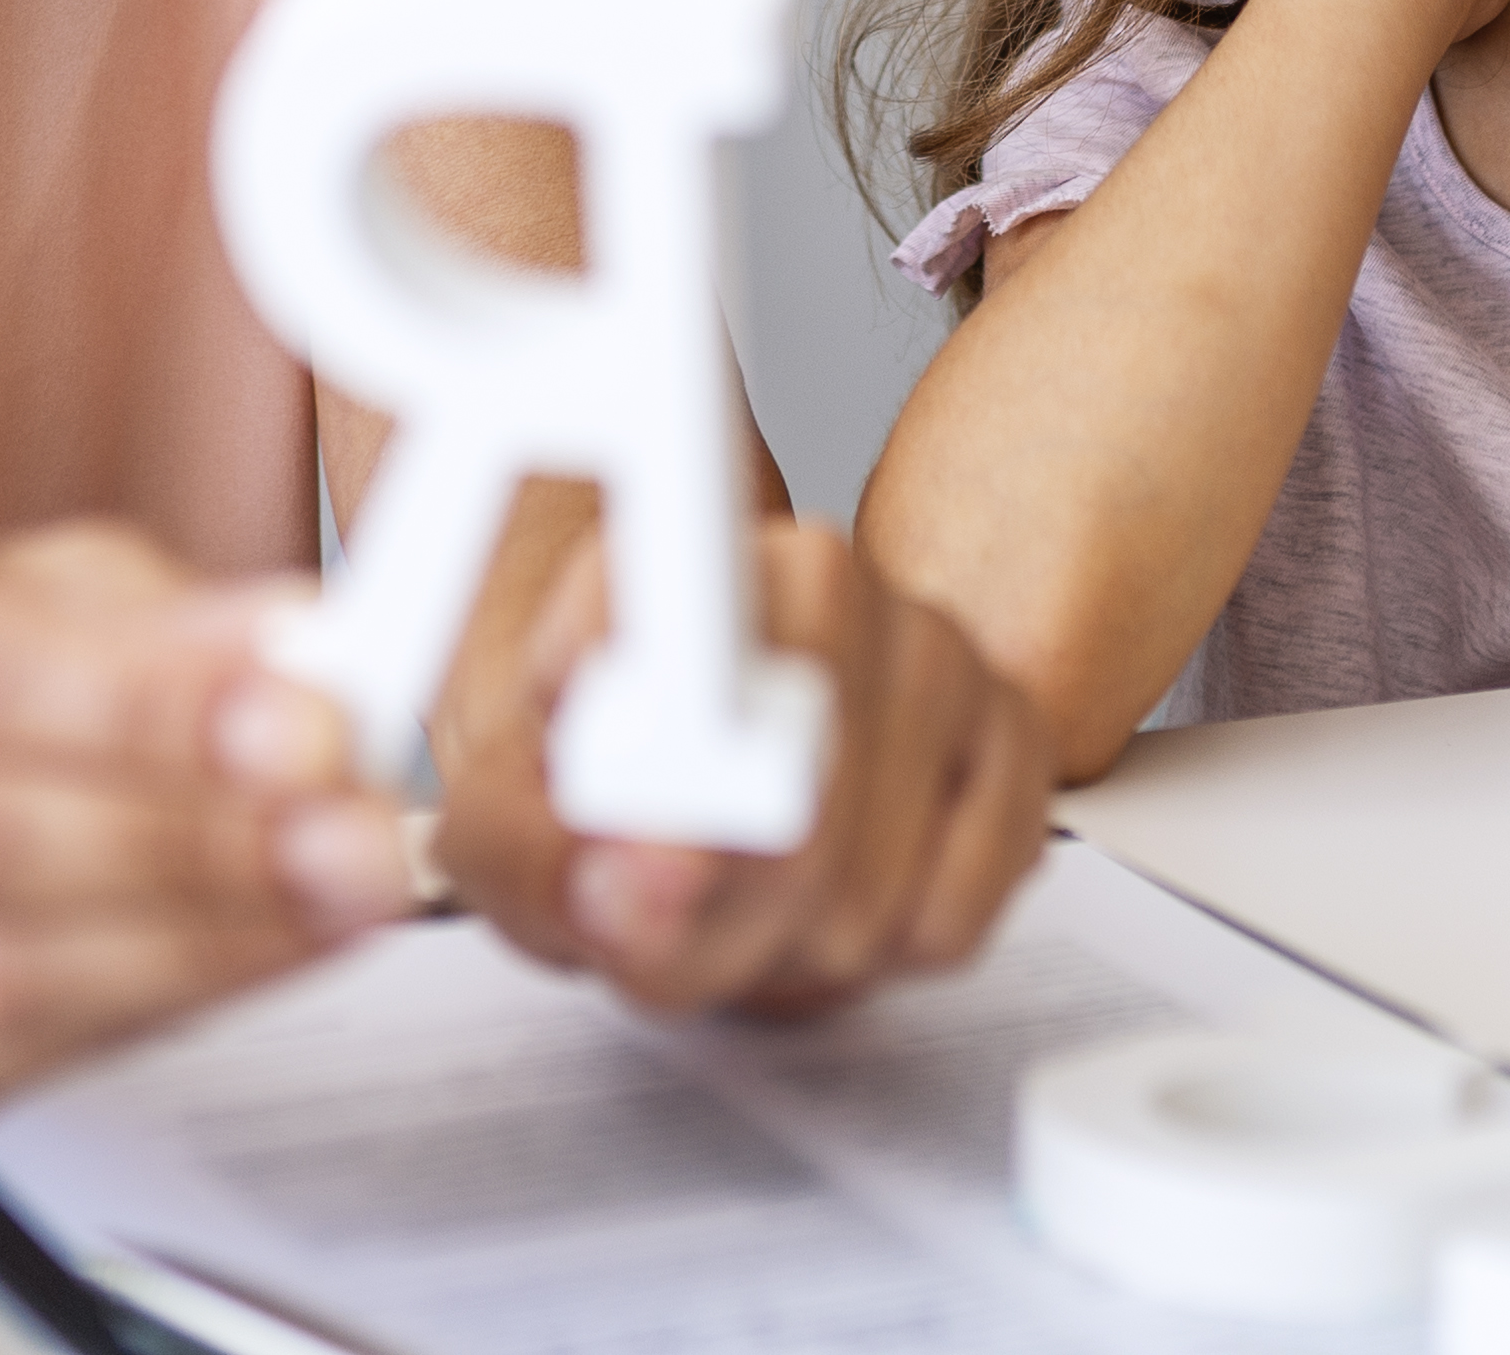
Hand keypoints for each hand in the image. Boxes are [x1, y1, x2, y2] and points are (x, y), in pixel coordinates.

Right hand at [0, 519, 417, 1125]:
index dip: (140, 711)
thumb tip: (304, 650)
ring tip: (336, 904)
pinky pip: (6, 1061)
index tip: (307, 724)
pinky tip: (255, 954)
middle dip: (189, 845)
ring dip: (191, 946)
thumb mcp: (48, 587)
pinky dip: (155, 1008)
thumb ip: (170, 625)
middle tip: (355, 836)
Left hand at [432, 514, 1054, 1013]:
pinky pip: (951, 920)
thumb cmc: (583, 781)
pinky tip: (827, 899)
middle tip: (660, 907)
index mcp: (675, 557)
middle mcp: (818, 573)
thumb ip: (529, 846)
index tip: (620, 869)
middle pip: (794, 829)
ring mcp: (934, 649)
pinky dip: (879, 952)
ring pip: (869, 897)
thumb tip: (639, 874)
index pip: (690, 684)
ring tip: (736, 899)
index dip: (662, 818)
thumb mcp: (497, 820)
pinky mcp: (1013, 738)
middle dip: (715, 923)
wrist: (671, 760)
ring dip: (788, 950)